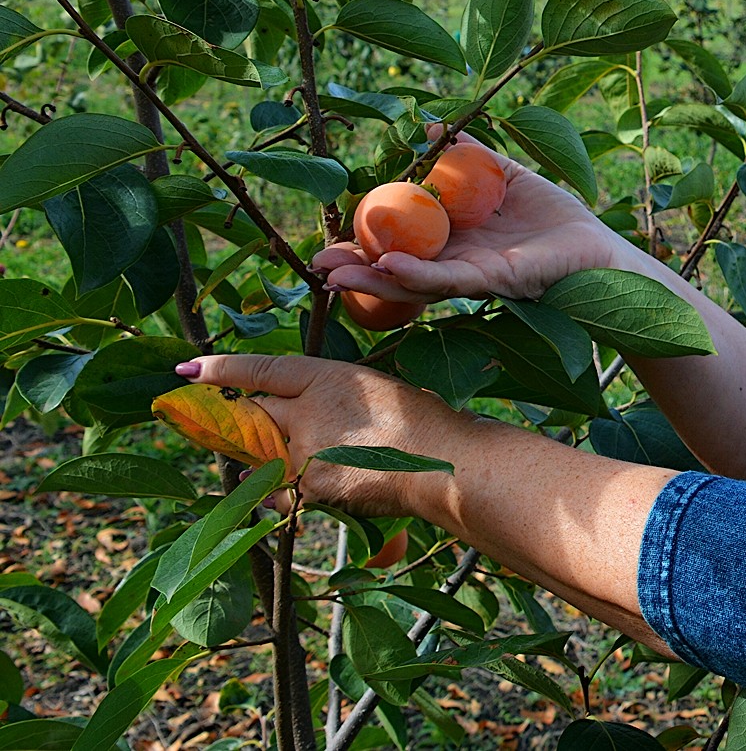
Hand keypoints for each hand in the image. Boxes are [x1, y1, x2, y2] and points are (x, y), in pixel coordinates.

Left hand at [182, 353, 487, 516]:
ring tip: (295, 459)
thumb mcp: (376, 390)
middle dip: (246, 420)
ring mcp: (305, 451)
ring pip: (263, 455)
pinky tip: (281, 489)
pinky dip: (276, 492)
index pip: (262, 369)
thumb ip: (332, 399)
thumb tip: (298, 420)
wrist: (443, 463)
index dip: (223, 370)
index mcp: (327, 377)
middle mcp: (307, 410)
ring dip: (266, 458)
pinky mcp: (310, 487)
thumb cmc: (424, 422)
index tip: (187, 371)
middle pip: (254, 414)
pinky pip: (277, 491)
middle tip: (243, 424)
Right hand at [315, 131, 613, 302]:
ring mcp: (473, 276)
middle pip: (396, 269)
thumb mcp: (505, 177)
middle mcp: (456, 264)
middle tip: (315, 265)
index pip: (399, 243)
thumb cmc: (556, 218)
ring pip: (413, 281)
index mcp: (454, 242)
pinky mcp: (496, 281)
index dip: (364, 241)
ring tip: (332, 273)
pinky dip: (417, 273)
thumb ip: (468, 156)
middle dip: (355, 269)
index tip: (327, 236)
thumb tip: (427, 125)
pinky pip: (450, 279)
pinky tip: (388, 265)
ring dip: (372, 278)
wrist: (601, 248)